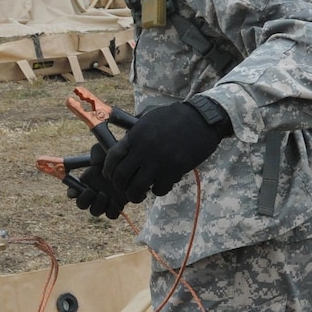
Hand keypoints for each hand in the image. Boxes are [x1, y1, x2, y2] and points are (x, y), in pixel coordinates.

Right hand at [69, 145, 126, 218]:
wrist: (134, 164)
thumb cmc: (116, 156)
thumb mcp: (105, 150)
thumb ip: (96, 153)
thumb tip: (94, 164)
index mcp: (86, 182)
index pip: (72, 192)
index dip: (71, 193)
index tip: (75, 190)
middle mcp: (93, 193)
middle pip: (81, 204)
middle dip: (84, 200)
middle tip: (92, 191)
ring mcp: (105, 201)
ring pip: (95, 211)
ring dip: (97, 206)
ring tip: (105, 195)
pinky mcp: (117, 205)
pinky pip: (111, 215)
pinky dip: (111, 210)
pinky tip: (114, 201)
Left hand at [103, 102, 224, 203]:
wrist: (202, 119)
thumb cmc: (176, 117)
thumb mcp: (150, 117)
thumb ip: (135, 129)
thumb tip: (123, 139)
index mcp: (135, 136)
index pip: (112, 158)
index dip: (108, 171)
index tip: (111, 177)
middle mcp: (143, 149)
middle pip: (121, 177)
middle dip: (120, 187)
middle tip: (125, 190)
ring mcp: (158, 160)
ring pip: (137, 188)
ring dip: (136, 195)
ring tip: (140, 195)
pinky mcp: (174, 169)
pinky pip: (159, 189)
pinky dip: (158, 191)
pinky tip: (162, 186)